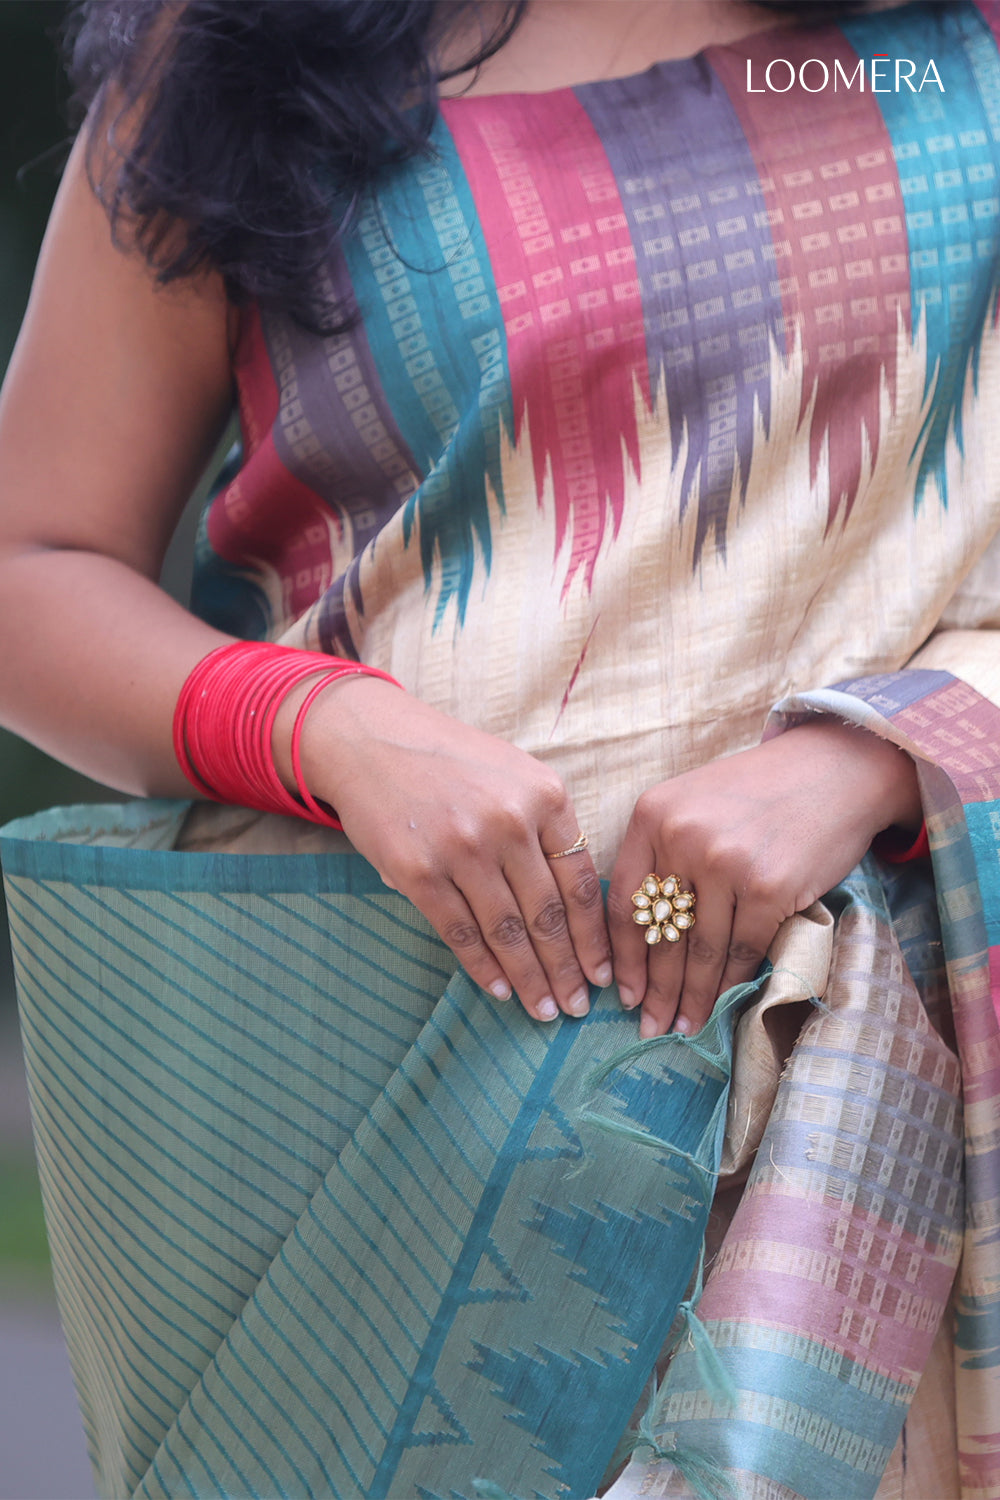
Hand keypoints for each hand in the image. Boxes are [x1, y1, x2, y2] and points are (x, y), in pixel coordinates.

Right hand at [289, 676, 612, 1021]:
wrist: (373, 741)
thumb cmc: (452, 762)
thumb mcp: (515, 775)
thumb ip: (547, 829)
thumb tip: (575, 910)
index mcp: (545, 796)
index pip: (579, 882)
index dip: (593, 936)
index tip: (602, 973)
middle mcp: (508, 821)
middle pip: (547, 914)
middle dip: (566, 970)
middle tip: (577, 1006)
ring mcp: (462, 848)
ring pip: (507, 931)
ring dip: (528, 979)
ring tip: (543, 1010)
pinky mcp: (417, 871)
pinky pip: (460, 932)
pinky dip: (482, 968)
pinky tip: (498, 990)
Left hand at [607, 720, 921, 1038]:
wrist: (833, 770)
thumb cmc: (758, 792)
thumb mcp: (693, 804)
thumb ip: (662, 853)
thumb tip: (641, 934)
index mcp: (652, 815)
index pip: (623, 902)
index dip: (621, 956)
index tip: (621, 992)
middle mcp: (681, 837)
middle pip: (659, 934)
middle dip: (653, 990)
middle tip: (648, 1027)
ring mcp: (725, 863)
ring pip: (700, 951)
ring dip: (691, 998)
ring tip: (683, 1027)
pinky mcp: (768, 887)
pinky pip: (742, 950)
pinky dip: (730, 984)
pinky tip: (720, 1007)